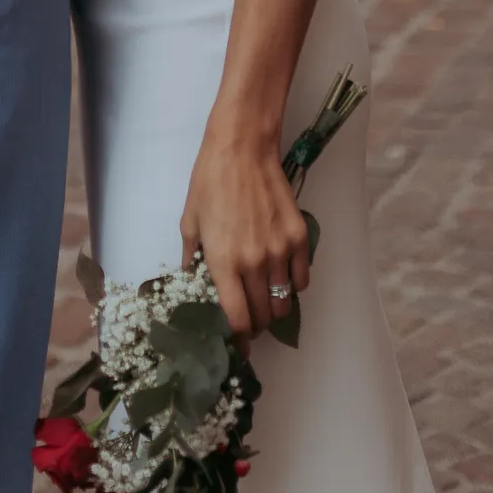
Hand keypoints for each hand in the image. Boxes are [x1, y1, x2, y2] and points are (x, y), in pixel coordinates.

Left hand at [181, 125, 311, 339]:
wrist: (243, 148)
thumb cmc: (210, 182)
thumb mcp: (190, 221)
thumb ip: (192, 259)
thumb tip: (193, 285)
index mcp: (223, 261)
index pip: (236, 319)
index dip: (237, 339)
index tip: (237, 344)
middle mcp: (254, 262)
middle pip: (262, 315)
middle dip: (253, 324)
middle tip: (247, 316)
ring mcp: (280, 252)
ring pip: (283, 303)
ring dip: (272, 307)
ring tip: (263, 298)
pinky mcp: (299, 238)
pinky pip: (302, 280)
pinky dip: (292, 286)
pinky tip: (281, 277)